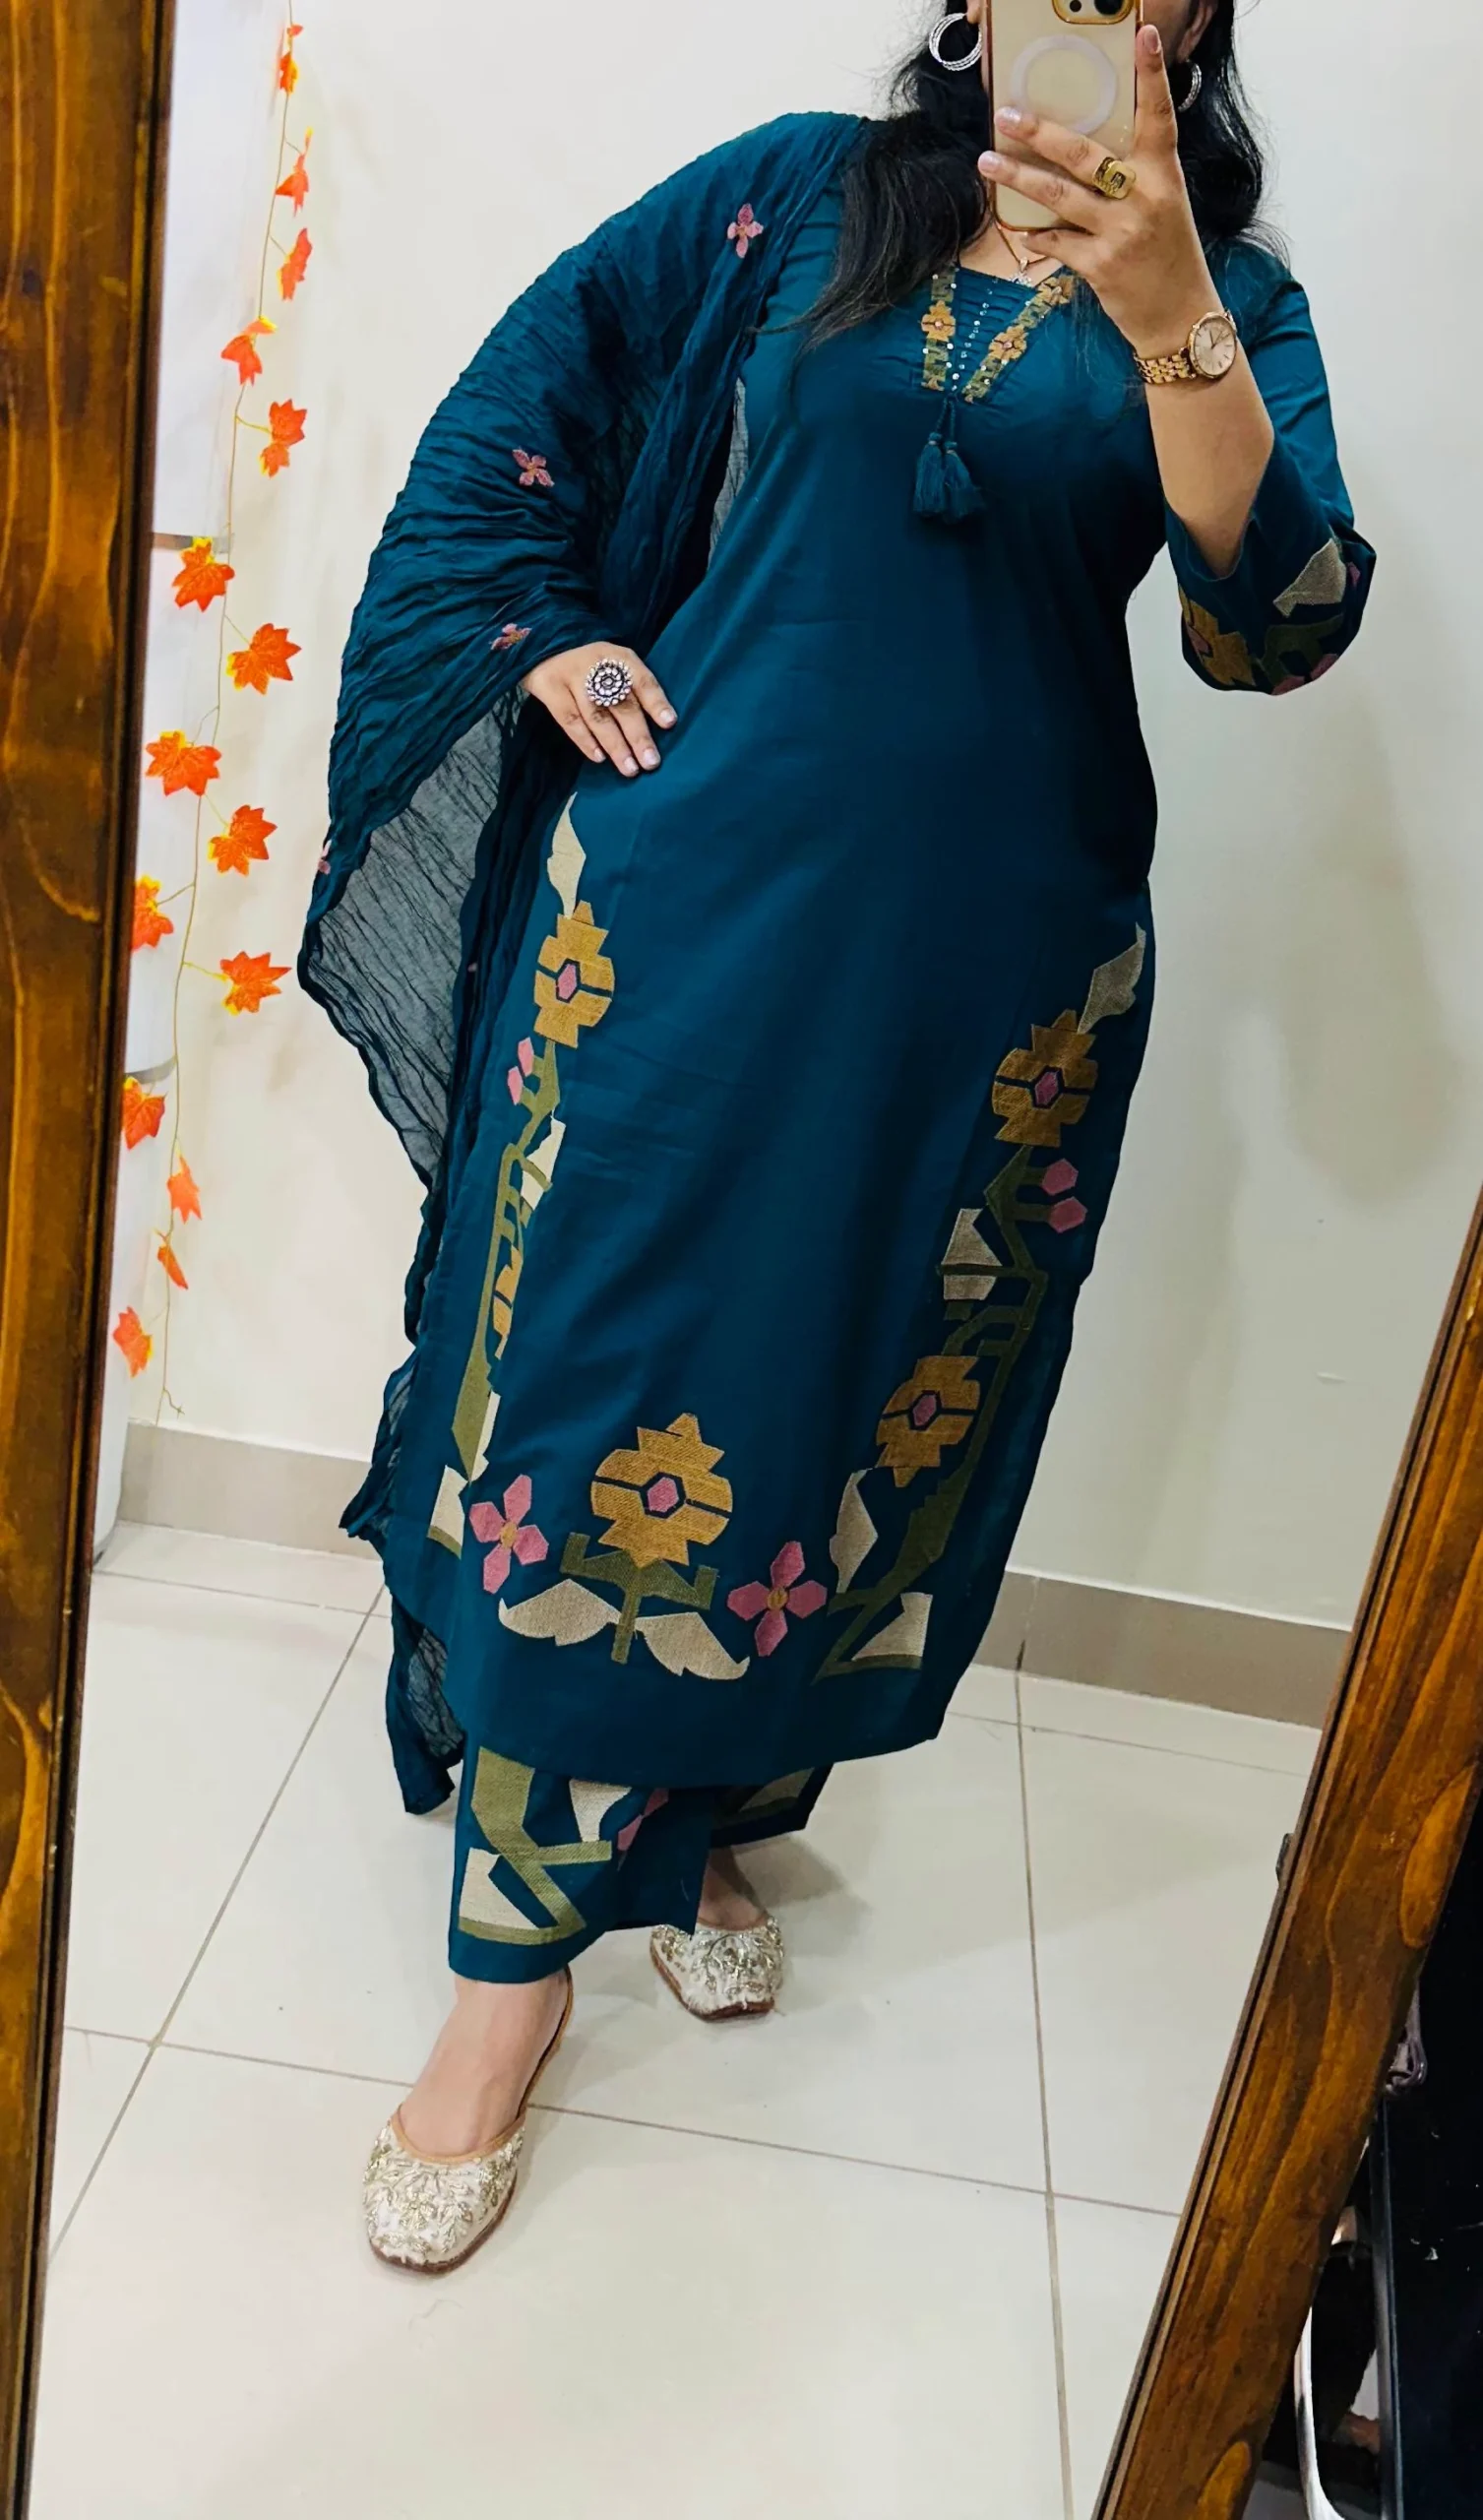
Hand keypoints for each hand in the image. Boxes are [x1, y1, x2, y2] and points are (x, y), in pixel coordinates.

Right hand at [521, 641, 675, 776]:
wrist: (545, 644)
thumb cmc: (591, 664)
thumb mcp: (614, 664)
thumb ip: (632, 688)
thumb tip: (658, 726)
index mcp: (619, 657)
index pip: (642, 680)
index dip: (656, 702)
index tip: (669, 723)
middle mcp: (597, 665)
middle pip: (622, 704)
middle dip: (638, 736)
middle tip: (651, 763)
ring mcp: (572, 676)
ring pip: (597, 716)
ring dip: (615, 746)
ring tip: (630, 769)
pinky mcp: (550, 687)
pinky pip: (570, 719)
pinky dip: (585, 740)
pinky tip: (599, 758)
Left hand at [979, 23, 1218, 359]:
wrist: (1181, 318)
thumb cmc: (1169, 257)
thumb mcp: (1164, 205)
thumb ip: (1133, 176)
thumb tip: (1084, 149)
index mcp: (1163, 175)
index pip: (1159, 115)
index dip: (1152, 74)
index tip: (1143, 34)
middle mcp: (1144, 197)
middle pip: (1084, 153)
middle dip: (1039, 132)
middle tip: (1005, 115)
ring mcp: (1121, 232)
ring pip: (1058, 196)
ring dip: (1018, 178)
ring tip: (987, 162)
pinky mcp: (1101, 265)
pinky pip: (1056, 242)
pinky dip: (1035, 234)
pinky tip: (1017, 227)